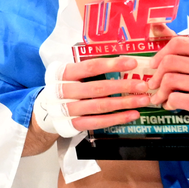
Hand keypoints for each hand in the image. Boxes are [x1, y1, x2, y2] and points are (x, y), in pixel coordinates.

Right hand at [33, 56, 151, 136]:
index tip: (132, 63)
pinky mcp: (73, 125)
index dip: (112, 65)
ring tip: (143, 100)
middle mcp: (62, 91)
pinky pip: (98, 122)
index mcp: (62, 73)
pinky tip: (132, 114)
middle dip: (122, 86)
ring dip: (124, 103)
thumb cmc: (66, 87)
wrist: (45, 110)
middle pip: (97, 88)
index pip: (90, 67)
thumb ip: (90, 69)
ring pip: (99, 106)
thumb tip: (125, 62)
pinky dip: (117, 119)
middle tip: (143, 85)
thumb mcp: (71, 74)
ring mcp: (66, 110)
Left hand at [149, 35, 188, 142]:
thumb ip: (179, 43)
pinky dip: (168, 102)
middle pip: (171, 62)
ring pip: (171, 80)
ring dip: (159, 92)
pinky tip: (169, 104)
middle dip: (156, 75)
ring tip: (158, 97)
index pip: (179, 43)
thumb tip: (156, 24)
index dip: (161, 53)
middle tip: (152, 84)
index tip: (153, 64)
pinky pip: (177, 98)